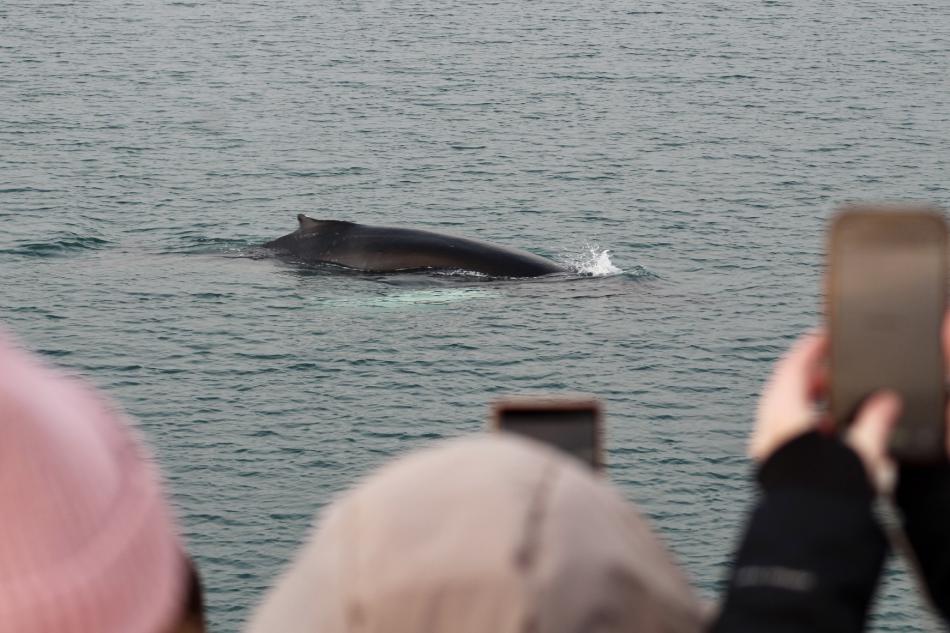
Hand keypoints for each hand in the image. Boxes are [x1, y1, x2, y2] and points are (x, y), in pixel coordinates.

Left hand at [749, 330, 901, 489]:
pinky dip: (805, 426)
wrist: (806, 533)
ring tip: (838, 402)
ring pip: (784, 413)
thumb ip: (876, 421)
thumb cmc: (828, 489)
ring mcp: (766, 448)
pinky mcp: (771, 468)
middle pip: (786, 389)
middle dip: (811, 378)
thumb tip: (886, 402)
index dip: (810, 349)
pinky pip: (785, 434)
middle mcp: (768, 427)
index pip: (793, 367)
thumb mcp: (862, 451)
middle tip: (834, 368)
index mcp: (784, 412)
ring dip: (808, 404)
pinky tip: (828, 435)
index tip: (824, 337)